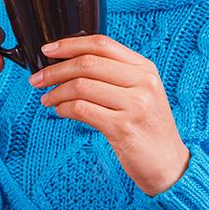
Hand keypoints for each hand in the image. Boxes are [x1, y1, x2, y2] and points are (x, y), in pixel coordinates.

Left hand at [29, 34, 190, 195]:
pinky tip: (60, 112)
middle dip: (55, 70)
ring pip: (81, 86)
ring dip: (57, 92)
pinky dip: (64, 109)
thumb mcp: (141, 93)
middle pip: (87, 63)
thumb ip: (115, 76)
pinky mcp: (123, 127)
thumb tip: (70, 65)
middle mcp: (142, 82)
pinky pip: (82, 110)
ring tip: (47, 99)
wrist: (170, 165)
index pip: (102, 44)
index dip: (70, 44)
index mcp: (145, 68)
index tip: (48, 50)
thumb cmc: (148, 129)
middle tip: (38, 79)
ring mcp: (135, 104)